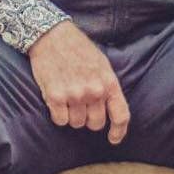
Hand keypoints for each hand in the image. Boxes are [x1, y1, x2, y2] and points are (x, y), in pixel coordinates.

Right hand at [28, 21, 129, 144]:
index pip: (121, 115)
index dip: (119, 131)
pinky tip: (57, 98)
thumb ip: (107, 86)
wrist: (52, 35)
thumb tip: (111, 108)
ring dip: (72, 115)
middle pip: (96, 124)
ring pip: (77, 123)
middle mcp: (94, 90)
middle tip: (82, 103)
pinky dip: (58, 114)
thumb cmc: (79, 48)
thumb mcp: (102, 63)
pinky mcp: (55, 97)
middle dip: (89, 118)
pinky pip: (60, 120)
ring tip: (68, 95)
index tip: (113, 138)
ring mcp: (75, 95)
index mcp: (108, 81)